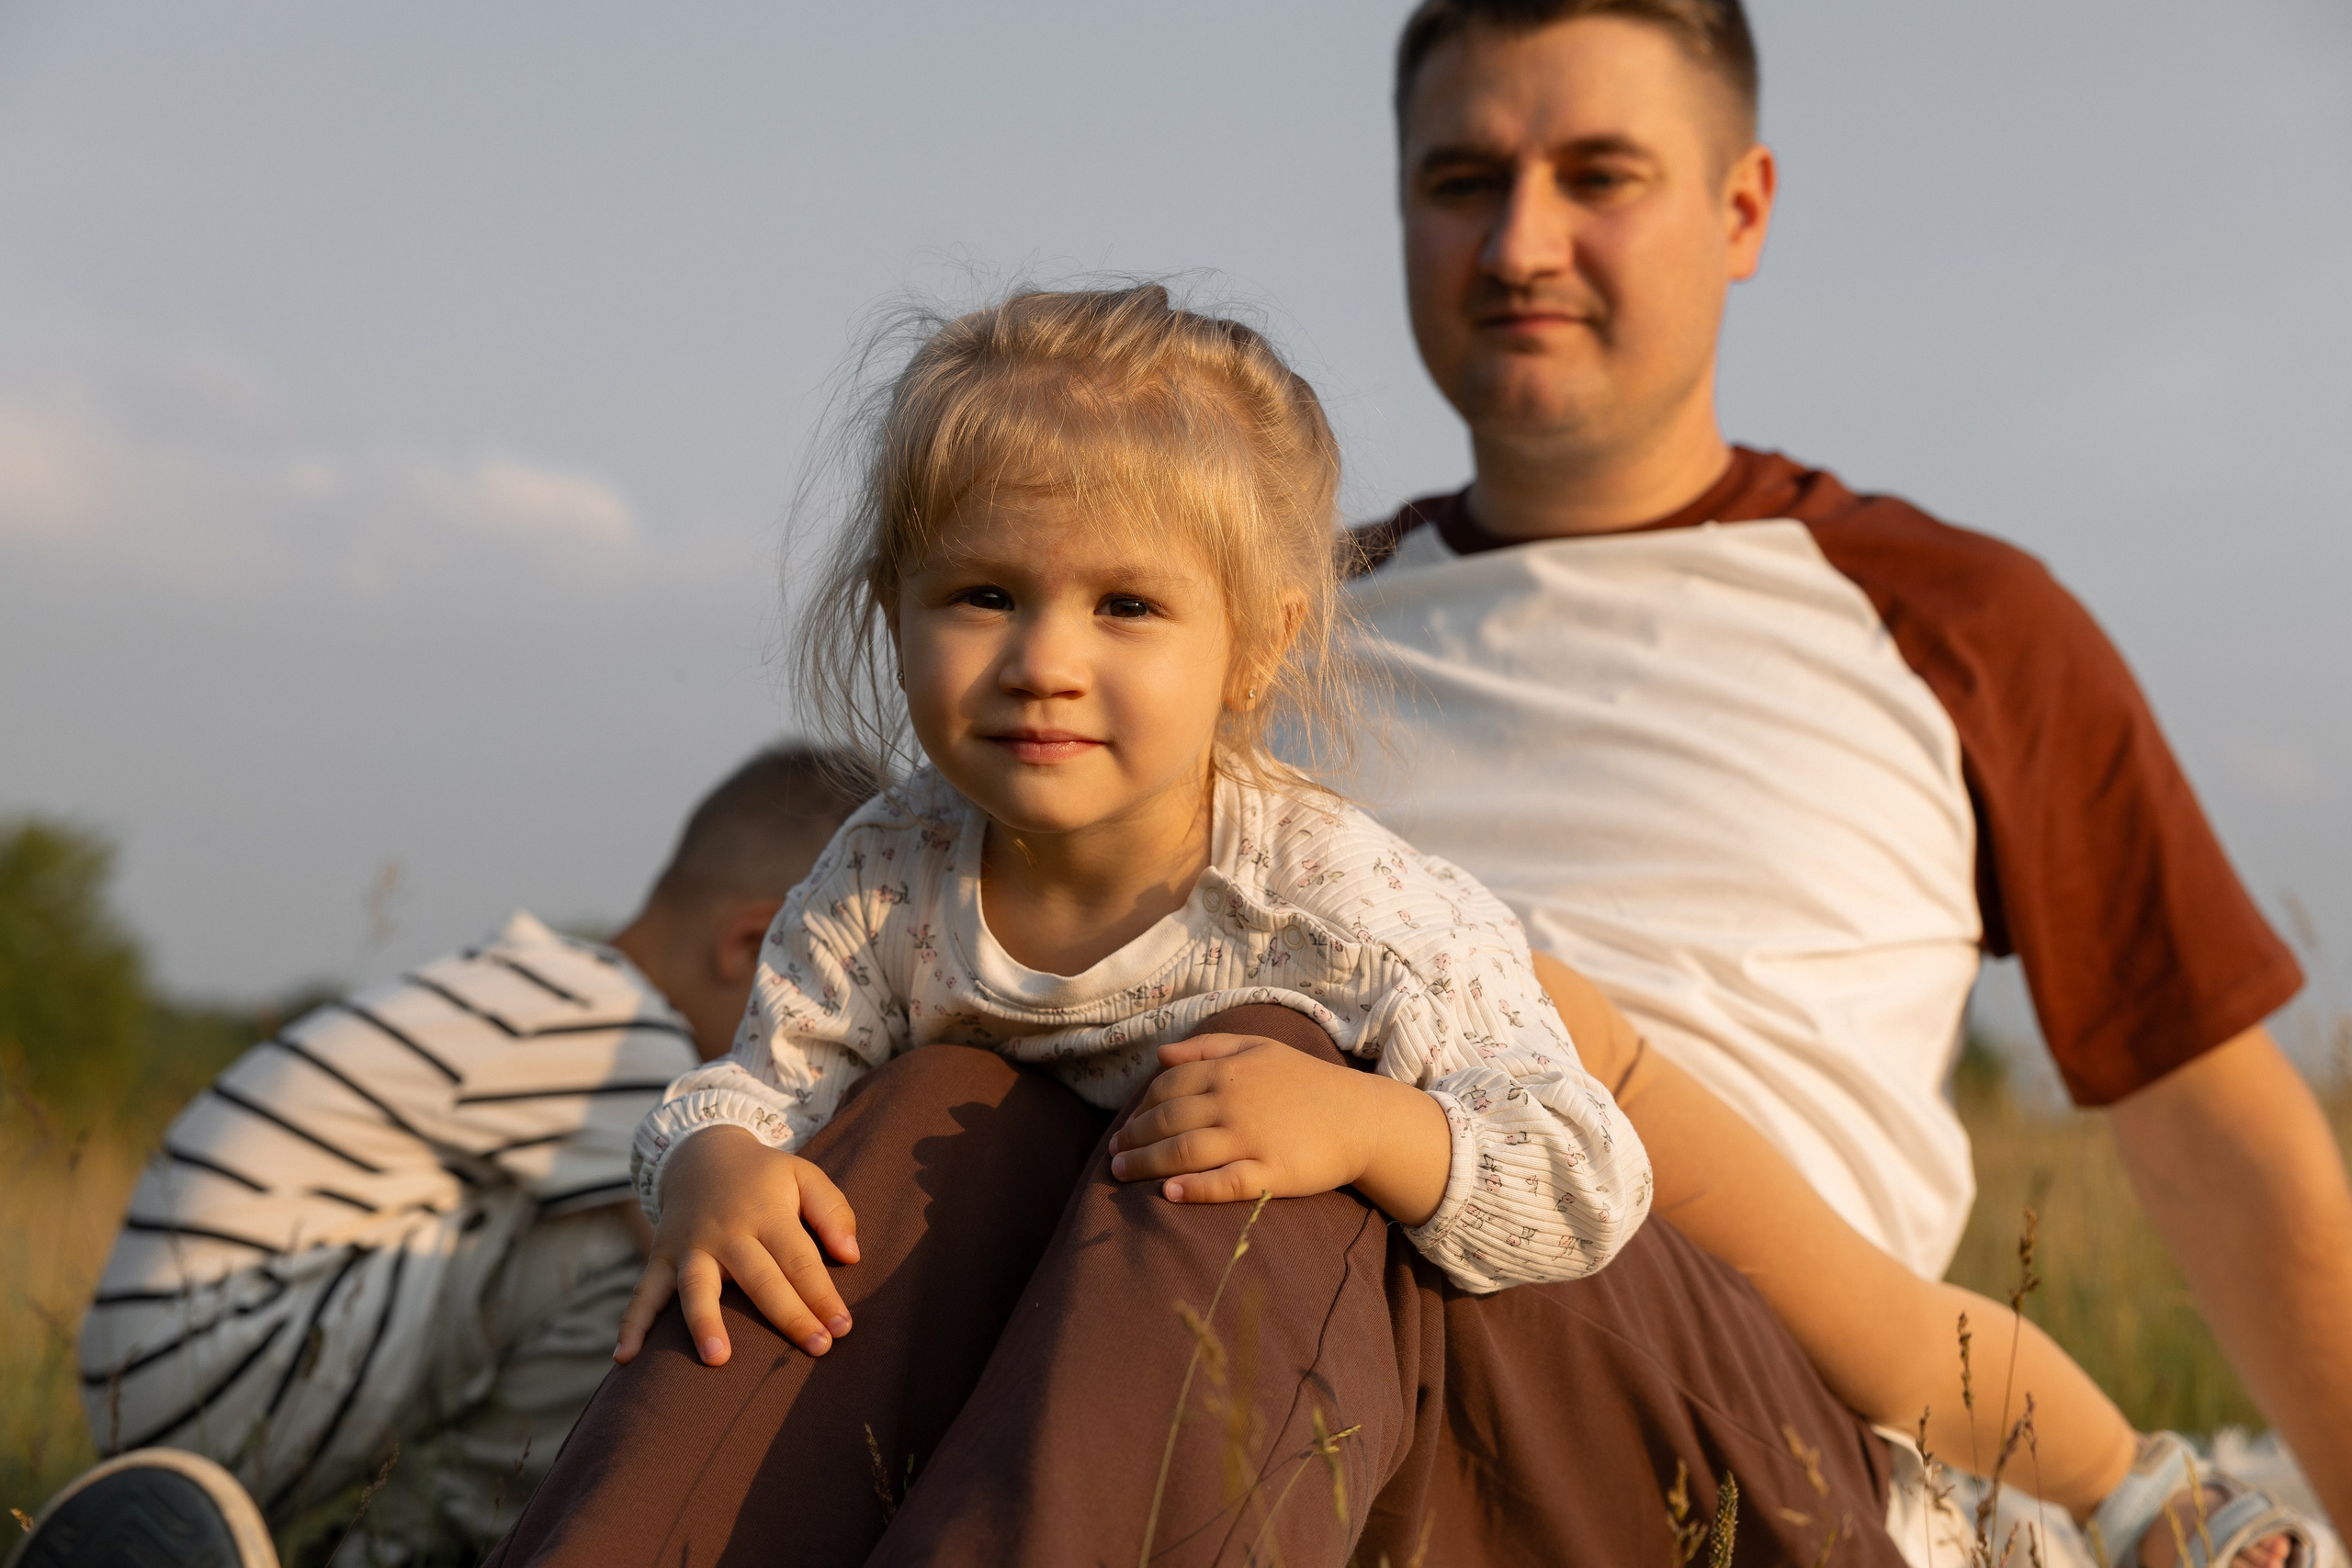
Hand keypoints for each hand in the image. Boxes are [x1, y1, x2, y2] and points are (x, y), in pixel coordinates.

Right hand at [613, 1125, 860, 1366]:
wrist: (700, 1154)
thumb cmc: (764, 1178)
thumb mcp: (804, 1176)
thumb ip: (833, 1210)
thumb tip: (851, 1255)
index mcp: (766, 1213)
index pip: (800, 1259)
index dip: (822, 1295)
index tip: (842, 1329)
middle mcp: (726, 1232)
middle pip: (759, 1278)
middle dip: (788, 1315)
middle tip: (816, 1348)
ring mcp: (690, 1247)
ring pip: (696, 1286)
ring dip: (705, 1321)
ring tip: (717, 1359)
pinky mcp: (661, 1259)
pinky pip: (644, 1293)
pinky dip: (632, 1324)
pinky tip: (625, 1359)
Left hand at [1106, 1033, 1449, 1223]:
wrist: (1362, 1117)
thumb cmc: (1307, 1082)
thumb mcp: (1260, 1048)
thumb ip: (1208, 1047)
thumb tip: (1160, 1056)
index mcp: (1229, 1070)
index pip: (1167, 1087)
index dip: (1140, 1108)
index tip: (1125, 1128)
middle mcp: (1234, 1101)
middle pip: (1168, 1120)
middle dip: (1133, 1139)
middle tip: (1113, 1158)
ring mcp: (1253, 1138)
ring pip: (1185, 1152)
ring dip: (1146, 1164)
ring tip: (1121, 1176)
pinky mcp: (1272, 1172)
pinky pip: (1226, 1182)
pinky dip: (1194, 1189)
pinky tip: (1168, 1194)